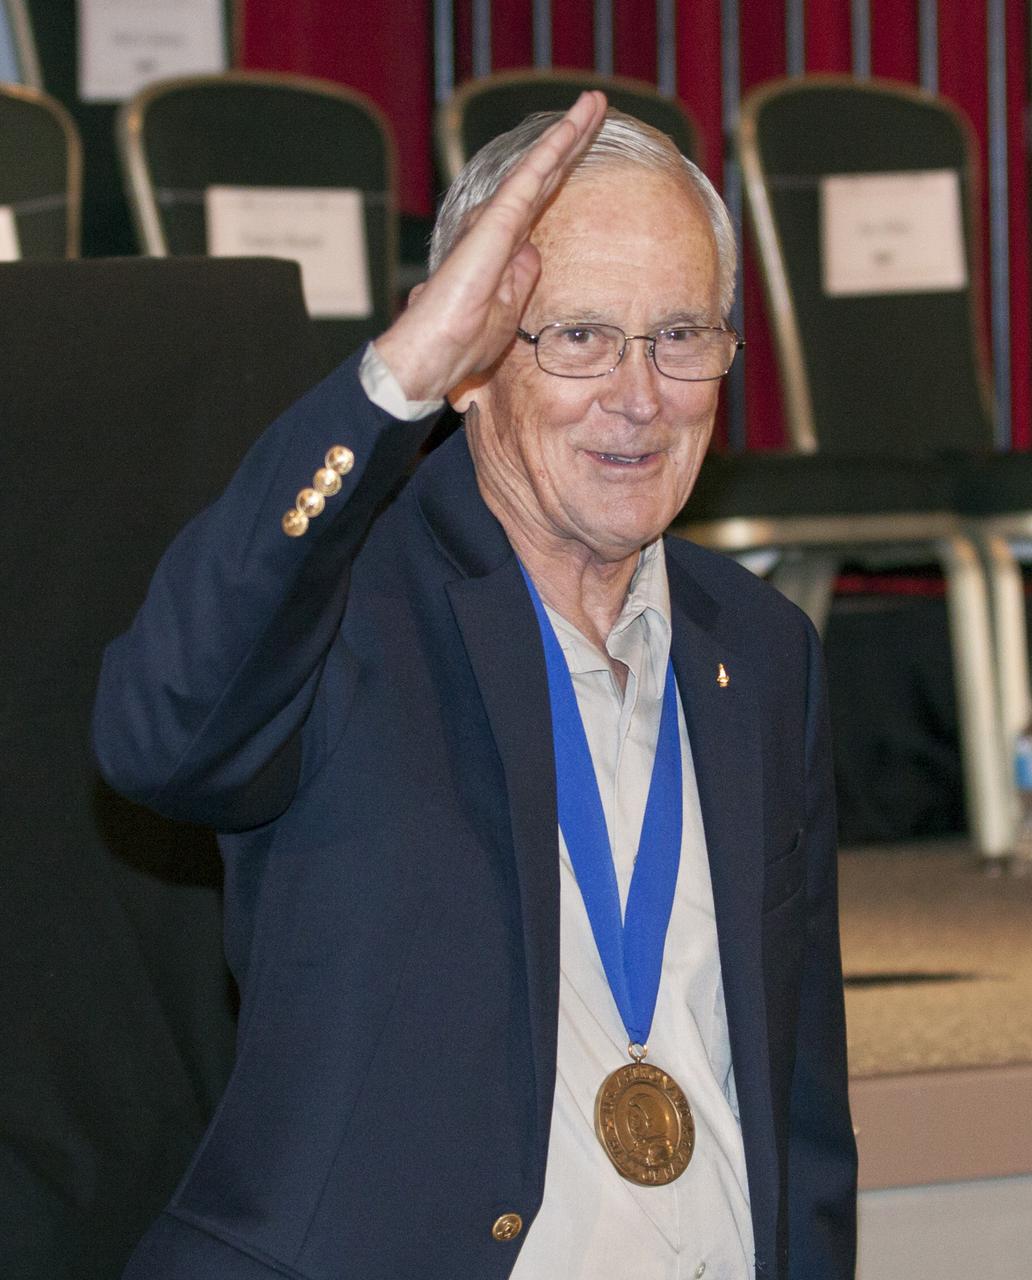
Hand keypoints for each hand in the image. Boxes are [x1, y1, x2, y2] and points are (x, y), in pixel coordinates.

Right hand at [375, 90, 606, 402]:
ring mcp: (495, 221)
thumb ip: (520, 280)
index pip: (541, 200)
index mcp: (503, 248)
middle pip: (544, 175)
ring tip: (594, 102)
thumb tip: (533, 253)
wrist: (433, 354)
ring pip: (539, 166)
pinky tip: (572, 126)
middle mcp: (498, 227)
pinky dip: (552, 150)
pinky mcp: (495, 223)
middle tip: (597, 106)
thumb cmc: (461, 343)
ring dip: (568, 132)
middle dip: (572, 140)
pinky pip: (529, 178)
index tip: (587, 146)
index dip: (564, 171)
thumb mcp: (507, 312)